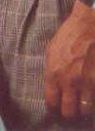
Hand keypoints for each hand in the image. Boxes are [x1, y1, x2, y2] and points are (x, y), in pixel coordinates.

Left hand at [44, 2, 94, 119]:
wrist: (87, 27)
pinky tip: (90, 98)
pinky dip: (93, 101)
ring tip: (80, 108)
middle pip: (68, 110)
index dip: (53, 109)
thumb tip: (53, 86)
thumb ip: (51, 71)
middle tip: (68, 112)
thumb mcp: (51, 52)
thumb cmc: (67, 37)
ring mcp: (85, 82)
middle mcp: (68, 82)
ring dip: (82, 110)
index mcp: (53, 74)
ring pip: (85, 110)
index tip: (54, 110)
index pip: (51, 101)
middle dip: (67, 113)